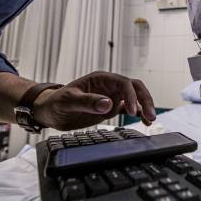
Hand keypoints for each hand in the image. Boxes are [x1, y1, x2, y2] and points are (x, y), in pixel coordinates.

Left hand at [32, 71, 155, 130]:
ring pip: (135, 97)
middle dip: (145, 99)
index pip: (123, 83)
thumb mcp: (68, 101)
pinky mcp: (111, 108)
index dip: (130, 96)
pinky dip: (139, 113)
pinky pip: (130, 108)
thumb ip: (87, 102)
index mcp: (100, 79)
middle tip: (150, 115)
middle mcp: (109, 85)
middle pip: (134, 87)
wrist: (50, 112)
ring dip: (145, 106)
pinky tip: (145, 121)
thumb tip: (108, 104)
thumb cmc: (56, 103)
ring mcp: (111, 96)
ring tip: (151, 119)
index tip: (131, 111)